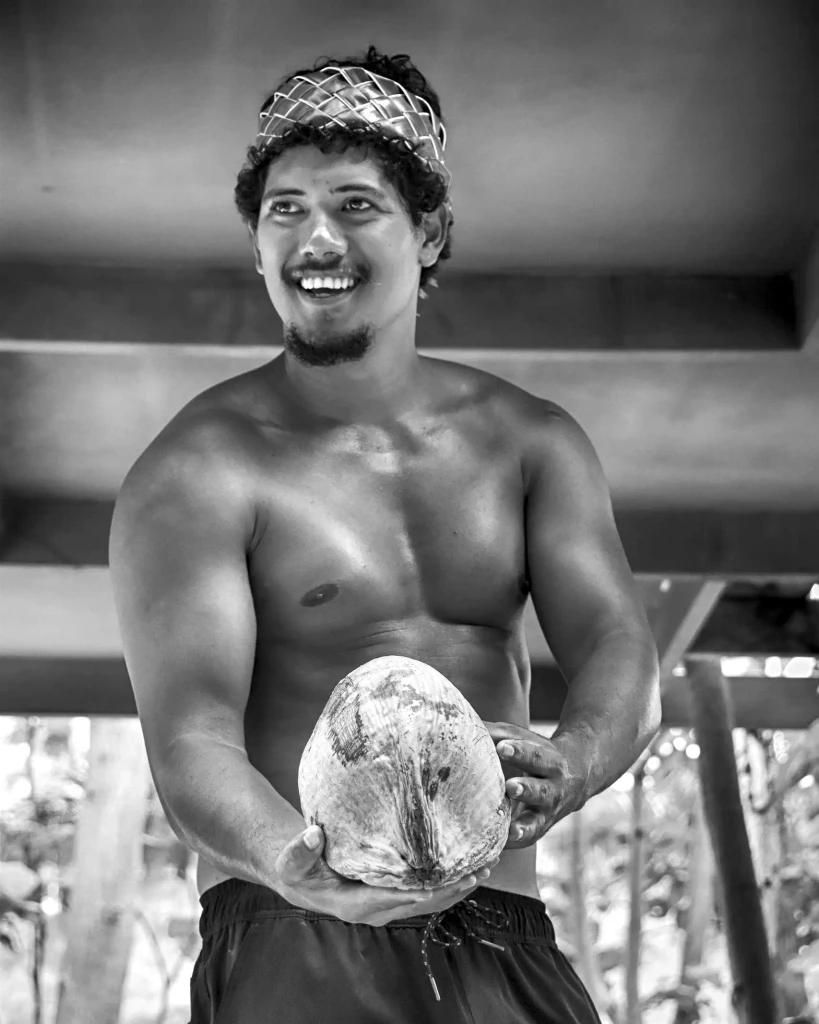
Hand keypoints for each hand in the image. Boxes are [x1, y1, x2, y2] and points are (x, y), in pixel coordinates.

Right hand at [274, 825, 499, 925]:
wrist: (302, 877)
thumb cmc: (298, 867)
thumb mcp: (292, 860)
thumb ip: (300, 849)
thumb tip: (313, 834)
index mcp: (353, 904)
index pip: (392, 898)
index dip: (418, 891)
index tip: (443, 880)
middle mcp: (375, 909)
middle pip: (420, 903)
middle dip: (451, 889)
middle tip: (479, 871)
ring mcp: (387, 904)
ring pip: (429, 900)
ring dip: (457, 887)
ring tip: (485, 868)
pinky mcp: (394, 894)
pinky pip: (426, 891)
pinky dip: (448, 881)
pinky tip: (468, 867)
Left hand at [485, 722, 588, 848]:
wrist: (574, 778)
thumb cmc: (535, 753)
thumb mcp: (523, 739)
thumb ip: (496, 734)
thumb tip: (463, 725)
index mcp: (550, 760)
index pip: (535, 754)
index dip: (519, 751)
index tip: (502, 747)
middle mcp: (553, 788)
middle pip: (540, 789)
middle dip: (526, 789)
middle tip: (510, 787)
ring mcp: (548, 812)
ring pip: (536, 821)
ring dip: (523, 826)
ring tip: (510, 829)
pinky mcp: (540, 829)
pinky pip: (528, 840)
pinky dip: (515, 844)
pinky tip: (500, 849)